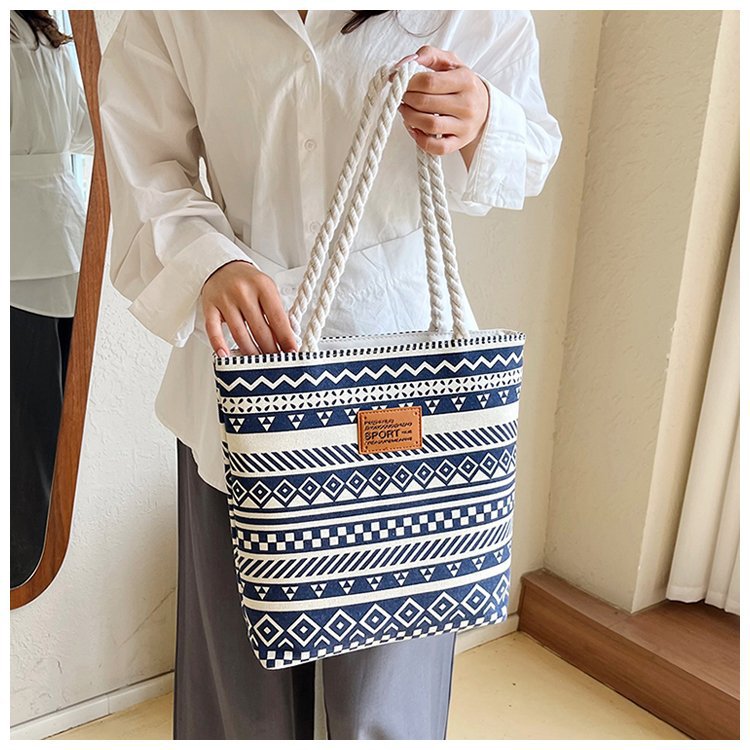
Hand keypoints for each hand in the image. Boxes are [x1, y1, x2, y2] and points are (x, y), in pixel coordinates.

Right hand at [201, 260, 297, 355]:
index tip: (292, 352)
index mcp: (263, 286)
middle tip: (277, 363)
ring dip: (250, 352)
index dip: (286, 337)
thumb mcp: (268, 290)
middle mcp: (243, 291)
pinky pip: (213, 329)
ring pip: (239, 334)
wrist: (222, 266)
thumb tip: (288, 339)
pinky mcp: (209, 306)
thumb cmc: (249, 282)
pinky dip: (218, 344)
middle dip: (270, 350)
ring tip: (259, 365)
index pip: (277, 317)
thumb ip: (276, 312)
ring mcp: (225, 299)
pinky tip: (225, 356)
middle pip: (259, 329)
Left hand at [396, 45, 489, 159]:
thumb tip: (403, 63)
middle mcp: (467, 104)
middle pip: (425, 103)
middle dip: (407, 98)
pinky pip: (435, 147)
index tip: (403, 81)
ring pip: (429, 125)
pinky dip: (419, 139)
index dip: (409, 82)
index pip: (428, 81)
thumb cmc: (462, 84)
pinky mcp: (459, 143)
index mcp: (466, 80)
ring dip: (409, 117)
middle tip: (403, 96)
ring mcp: (464, 126)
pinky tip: (414, 128)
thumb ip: (428, 55)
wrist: (483, 109)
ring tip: (405, 110)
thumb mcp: (450, 62)